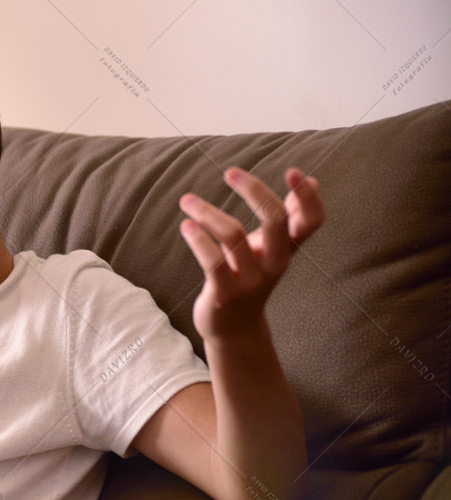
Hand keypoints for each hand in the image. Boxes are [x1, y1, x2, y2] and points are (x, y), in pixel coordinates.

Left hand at [179, 167, 323, 341]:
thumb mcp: (272, 248)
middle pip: (275, 220)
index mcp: (287, 248)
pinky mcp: (224, 294)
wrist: (234, 328)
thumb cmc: (251, 278)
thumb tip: (313, 178)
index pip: (312, 221)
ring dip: (207, 213)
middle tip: (230, 172)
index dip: (308, 197)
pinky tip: (186, 226)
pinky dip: (198, 240)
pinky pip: (212, 262)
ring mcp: (250, 280)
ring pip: (233, 235)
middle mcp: (274, 263)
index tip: (293, 171)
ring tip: (187, 200)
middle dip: (254, 191)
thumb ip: (289, 217)